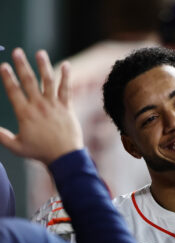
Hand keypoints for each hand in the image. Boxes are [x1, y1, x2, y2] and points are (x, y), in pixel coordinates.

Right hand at [0, 48, 83, 164]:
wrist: (64, 156)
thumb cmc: (40, 152)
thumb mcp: (16, 146)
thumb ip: (2, 136)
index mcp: (25, 113)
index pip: (13, 90)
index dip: (7, 77)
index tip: (3, 66)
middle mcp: (39, 106)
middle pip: (29, 81)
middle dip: (21, 65)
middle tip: (17, 52)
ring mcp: (54, 105)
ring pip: (48, 81)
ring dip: (43, 65)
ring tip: (40, 52)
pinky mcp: (67, 108)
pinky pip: (66, 89)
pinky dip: (66, 77)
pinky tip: (66, 65)